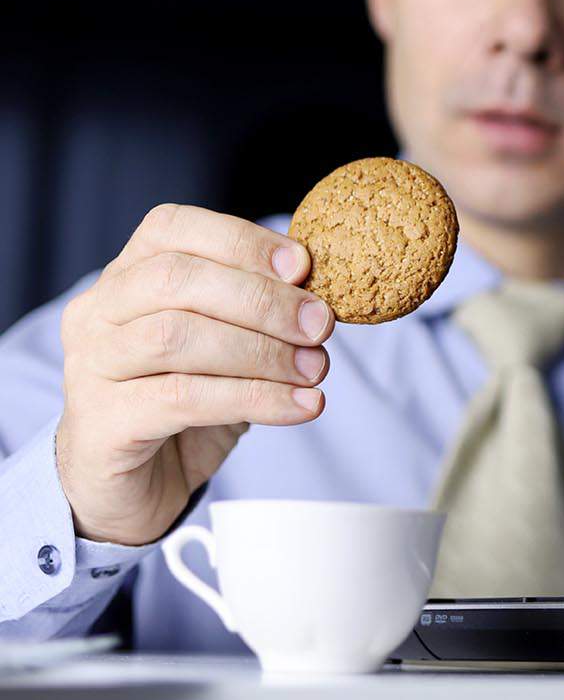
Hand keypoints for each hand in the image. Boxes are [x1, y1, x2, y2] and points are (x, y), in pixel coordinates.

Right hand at [56, 204, 333, 545]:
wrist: (139, 488)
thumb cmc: (188, 402)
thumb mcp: (229, 345)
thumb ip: (259, 312)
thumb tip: (319, 294)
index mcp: (125, 277)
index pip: (170, 227)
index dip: (241, 241)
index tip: (302, 266)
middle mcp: (97, 314)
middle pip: (174, 279)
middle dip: (260, 299)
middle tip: (319, 325)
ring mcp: (91, 368)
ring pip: (176, 337)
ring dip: (261, 351)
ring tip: (314, 370)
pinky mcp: (103, 424)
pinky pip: (184, 399)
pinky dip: (256, 398)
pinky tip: (301, 406)